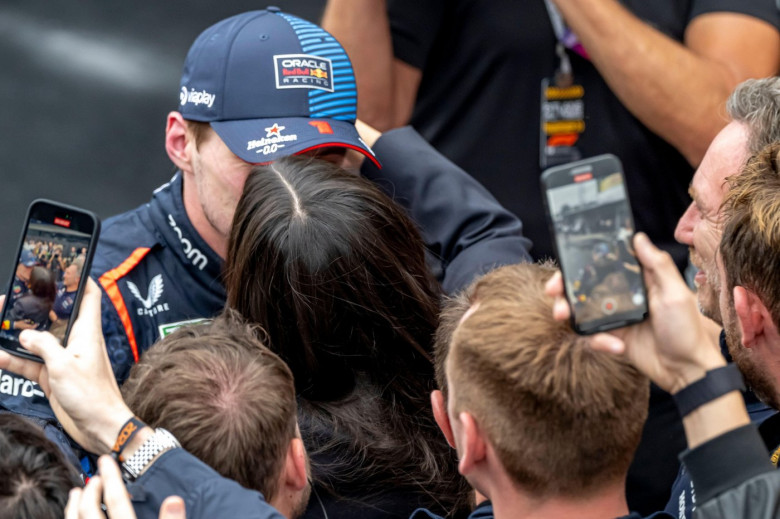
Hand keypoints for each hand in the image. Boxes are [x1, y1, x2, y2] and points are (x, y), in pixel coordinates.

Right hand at [0, 279, 132, 453]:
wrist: (99, 427)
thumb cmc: (92, 395)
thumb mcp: (64, 366)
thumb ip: (43, 346)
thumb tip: (26, 335)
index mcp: (87, 332)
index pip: (89, 297)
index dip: (81, 279)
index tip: (68, 266)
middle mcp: (76, 342)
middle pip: (57, 316)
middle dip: (39, 306)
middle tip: (19, 295)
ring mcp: (64, 358)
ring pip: (39, 340)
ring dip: (21, 335)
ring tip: (1, 324)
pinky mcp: (55, 375)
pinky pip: (31, 363)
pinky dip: (15, 359)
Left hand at [65, 456, 185, 518]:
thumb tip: (175, 499)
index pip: (116, 500)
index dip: (111, 478)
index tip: (105, 460)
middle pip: (90, 510)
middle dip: (91, 489)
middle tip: (96, 476)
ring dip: (74, 506)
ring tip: (76, 492)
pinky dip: (70, 518)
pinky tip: (72, 515)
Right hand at [545, 233, 723, 392]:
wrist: (687, 370)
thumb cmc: (687, 329)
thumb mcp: (675, 293)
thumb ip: (658, 265)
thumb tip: (638, 238)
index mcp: (637, 281)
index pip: (603, 266)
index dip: (581, 264)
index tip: (565, 266)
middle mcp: (623, 297)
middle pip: (584, 288)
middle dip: (564, 289)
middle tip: (553, 293)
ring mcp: (615, 318)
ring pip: (581, 312)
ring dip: (569, 314)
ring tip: (564, 318)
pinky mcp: (612, 338)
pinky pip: (592, 337)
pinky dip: (598, 341)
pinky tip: (615, 347)